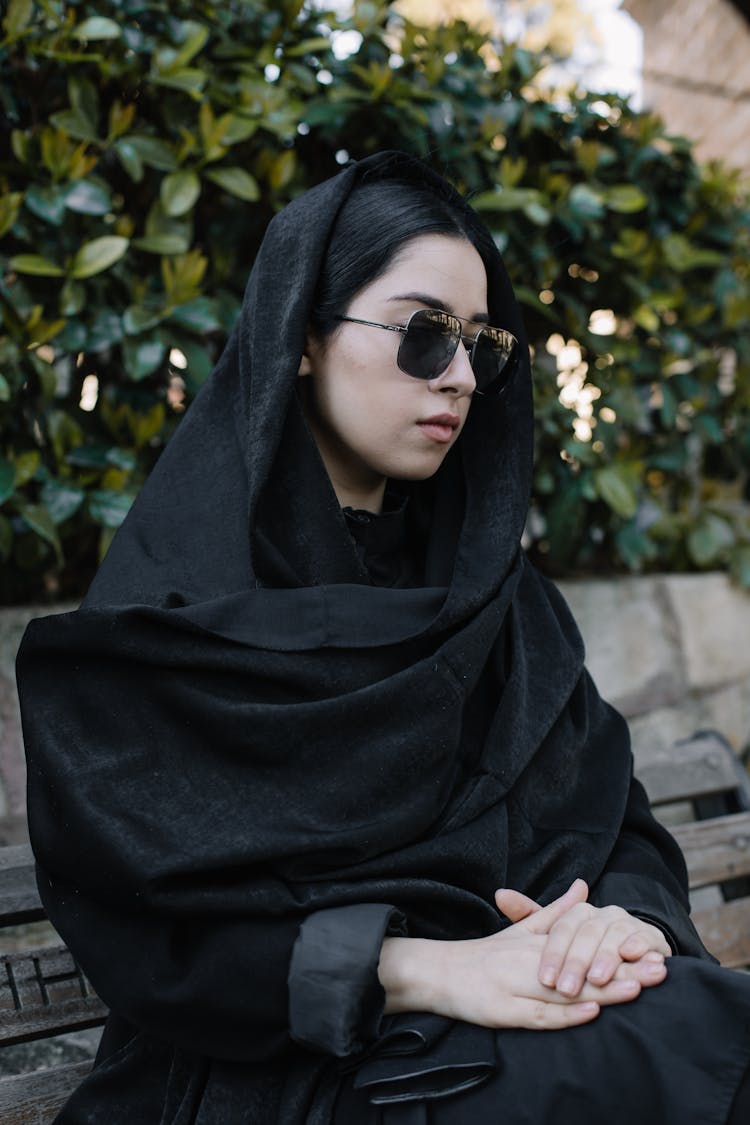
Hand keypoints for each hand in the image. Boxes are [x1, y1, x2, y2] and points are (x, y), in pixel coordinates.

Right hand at [379, 882, 645, 1030]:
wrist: (435, 972)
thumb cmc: (482, 955)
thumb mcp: (520, 930)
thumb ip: (554, 911)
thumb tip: (584, 885)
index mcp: (535, 943)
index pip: (585, 947)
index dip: (620, 950)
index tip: (652, 949)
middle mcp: (528, 961)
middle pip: (583, 968)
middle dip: (623, 970)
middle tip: (658, 971)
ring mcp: (514, 987)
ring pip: (566, 991)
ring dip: (602, 991)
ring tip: (636, 989)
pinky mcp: (502, 1011)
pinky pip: (538, 1015)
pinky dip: (565, 1015)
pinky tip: (590, 1012)